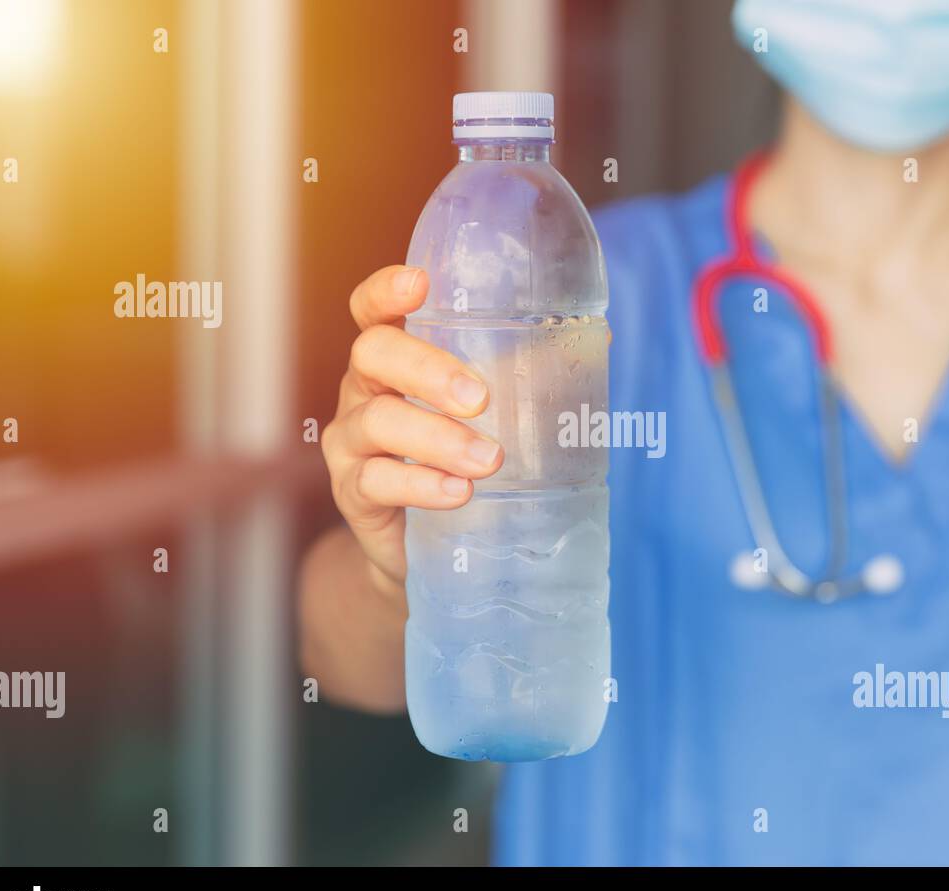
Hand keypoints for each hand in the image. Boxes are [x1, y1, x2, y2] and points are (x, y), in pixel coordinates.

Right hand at [322, 265, 503, 595]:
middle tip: (480, 398)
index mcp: (394, 359)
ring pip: (379, 422)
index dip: (387, 291)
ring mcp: (351, 443)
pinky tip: (458, 492)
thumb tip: (596, 338)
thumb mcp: (490, 413)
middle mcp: (364, 391)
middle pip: (374, 354)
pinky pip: (378, 482)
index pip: (373, 311)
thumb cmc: (461, 459)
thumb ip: (527, 374)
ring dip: (438, 438)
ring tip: (489, 460)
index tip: (420, 284)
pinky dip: (421, 485)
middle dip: (427, 369)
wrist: (426, 548)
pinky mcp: (354, 494)